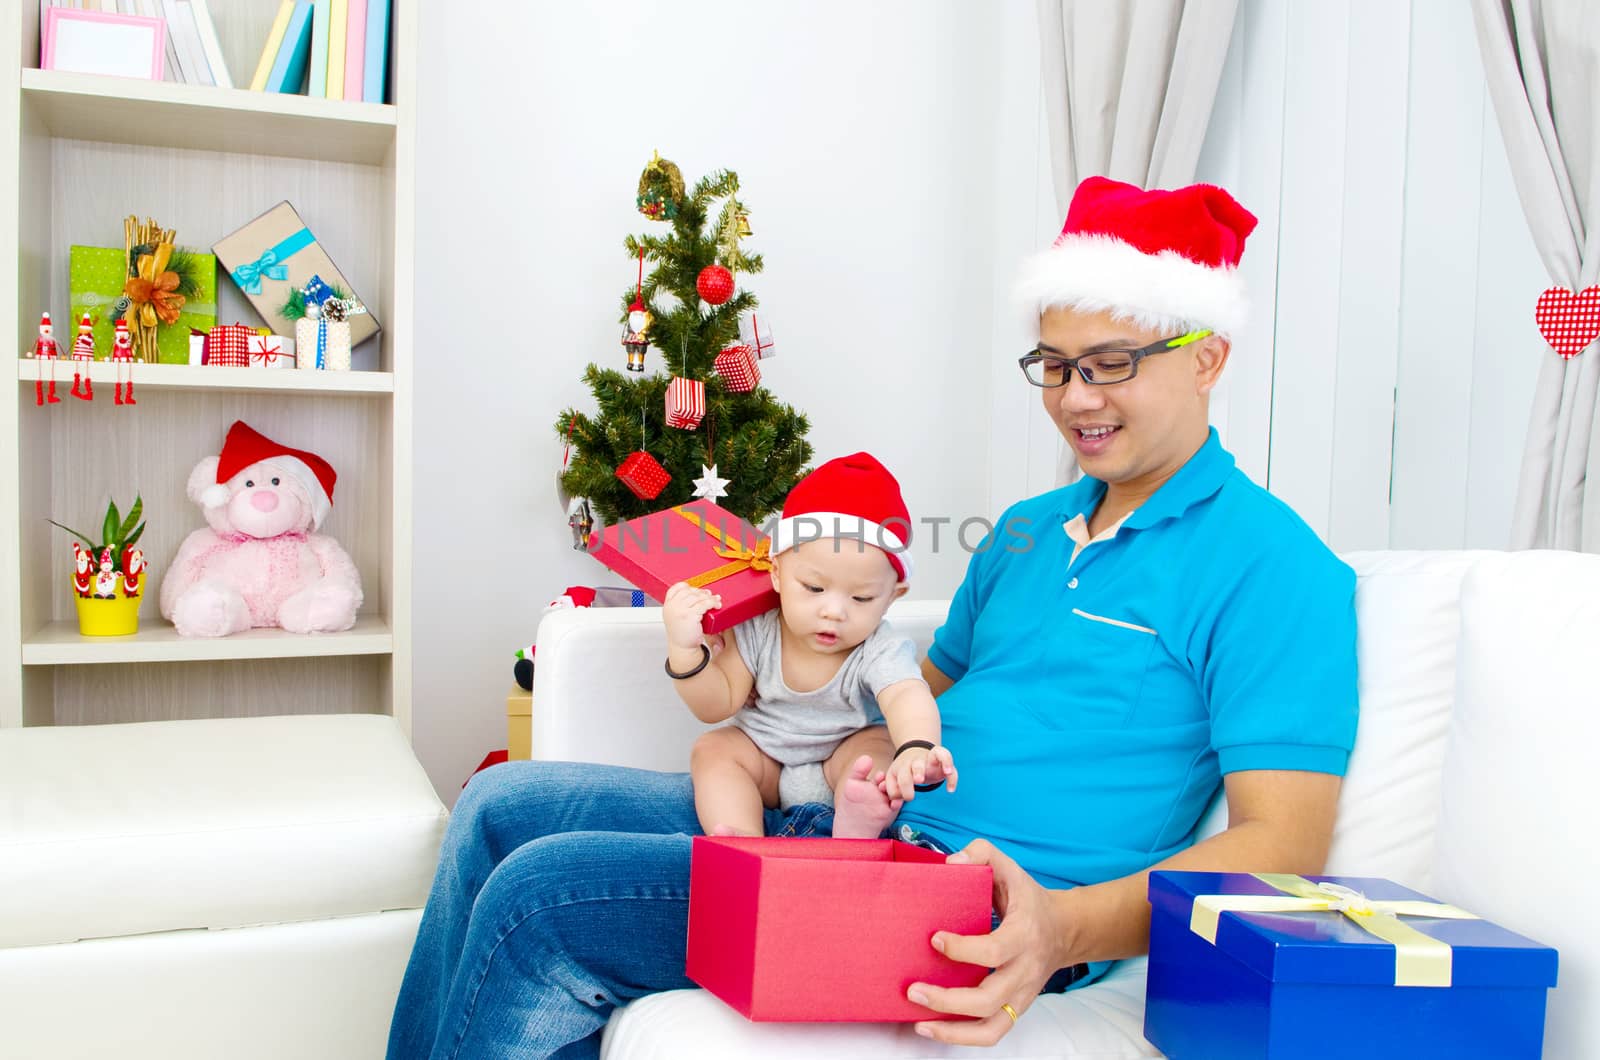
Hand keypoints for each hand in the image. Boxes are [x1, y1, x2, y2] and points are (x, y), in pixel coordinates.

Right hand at [662, 581, 720, 651]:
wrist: (682, 647)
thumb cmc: (682, 633)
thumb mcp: (675, 616)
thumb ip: (681, 605)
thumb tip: (697, 594)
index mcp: (668, 605)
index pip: (676, 588)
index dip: (688, 587)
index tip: (697, 590)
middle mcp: (672, 606)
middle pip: (689, 591)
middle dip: (701, 592)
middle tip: (709, 595)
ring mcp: (680, 610)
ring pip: (698, 597)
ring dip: (709, 597)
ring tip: (715, 600)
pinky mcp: (689, 615)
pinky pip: (704, 604)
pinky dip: (712, 603)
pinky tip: (716, 605)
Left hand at [882, 744, 956, 802]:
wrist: (912, 752)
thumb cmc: (903, 771)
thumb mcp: (894, 779)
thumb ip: (893, 792)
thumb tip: (894, 807)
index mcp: (903, 767)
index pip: (901, 778)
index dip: (903, 789)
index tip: (908, 799)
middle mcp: (916, 761)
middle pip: (917, 765)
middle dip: (918, 772)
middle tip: (918, 780)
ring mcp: (929, 758)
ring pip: (934, 755)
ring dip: (941, 762)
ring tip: (946, 773)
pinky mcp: (941, 759)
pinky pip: (947, 759)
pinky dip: (952, 773)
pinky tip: (950, 789)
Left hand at [906, 840, 1067, 1045]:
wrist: (1064, 930)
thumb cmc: (1027, 898)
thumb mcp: (1009, 866)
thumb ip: (981, 853)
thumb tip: (951, 864)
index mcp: (1024, 934)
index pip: (994, 950)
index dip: (963, 949)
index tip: (934, 938)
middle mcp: (1025, 970)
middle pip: (988, 999)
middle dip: (947, 1000)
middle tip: (913, 989)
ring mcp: (1022, 994)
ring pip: (991, 1027)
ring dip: (952, 1030)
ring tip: (919, 1022)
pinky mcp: (1016, 1008)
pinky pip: (992, 1034)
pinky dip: (962, 1038)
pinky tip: (932, 1028)